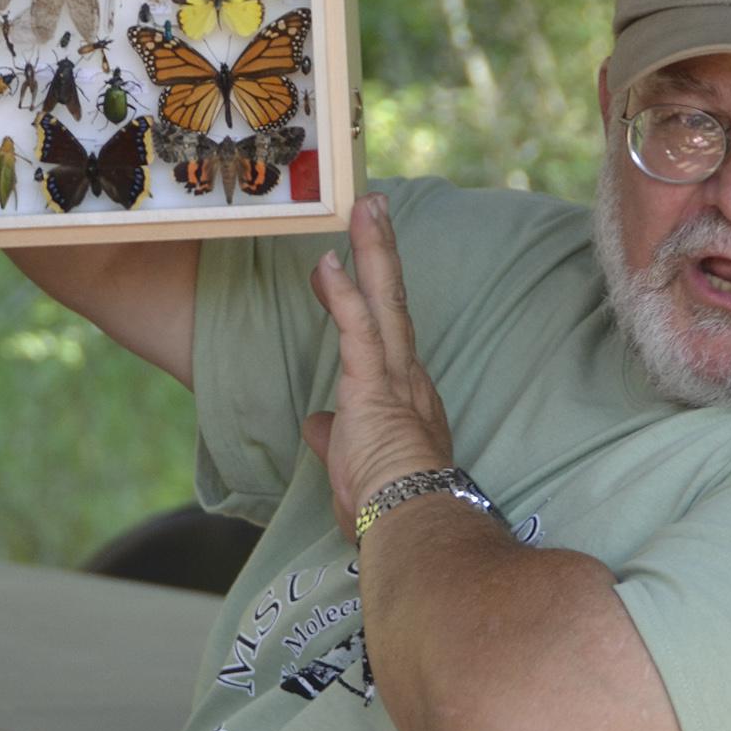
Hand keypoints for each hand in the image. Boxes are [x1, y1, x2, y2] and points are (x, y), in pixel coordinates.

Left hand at [302, 191, 452, 540]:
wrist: (412, 524)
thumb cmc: (388, 511)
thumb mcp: (352, 469)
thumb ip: (337, 441)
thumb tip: (318, 426)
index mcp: (406, 402)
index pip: (387, 340)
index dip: (376, 299)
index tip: (367, 266)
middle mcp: (409, 381)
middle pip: (394, 305)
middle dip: (383, 253)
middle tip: (375, 208)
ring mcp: (395, 378)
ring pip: (385, 301)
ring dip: (374, 251)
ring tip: (365, 206)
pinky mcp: (374, 382)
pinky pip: (358, 327)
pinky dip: (343, 293)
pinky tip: (328, 261)